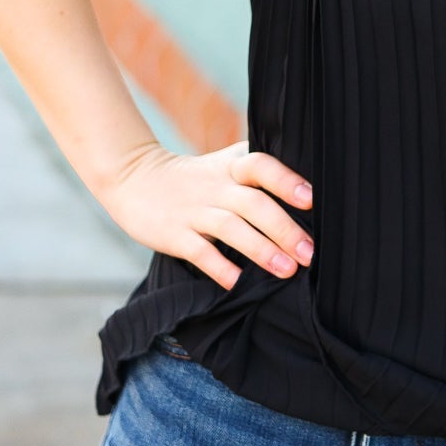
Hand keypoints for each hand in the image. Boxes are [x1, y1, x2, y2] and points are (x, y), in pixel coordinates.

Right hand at [101, 140, 313, 289]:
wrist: (134, 178)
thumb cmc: (195, 178)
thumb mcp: (224, 164)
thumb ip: (258, 171)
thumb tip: (309, 193)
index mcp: (231, 167)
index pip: (261, 166)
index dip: (286, 180)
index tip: (311, 199)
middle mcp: (215, 187)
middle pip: (254, 204)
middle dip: (285, 229)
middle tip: (309, 252)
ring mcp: (193, 210)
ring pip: (231, 228)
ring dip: (261, 250)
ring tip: (287, 270)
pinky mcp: (173, 233)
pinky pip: (199, 251)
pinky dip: (219, 267)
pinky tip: (238, 281)